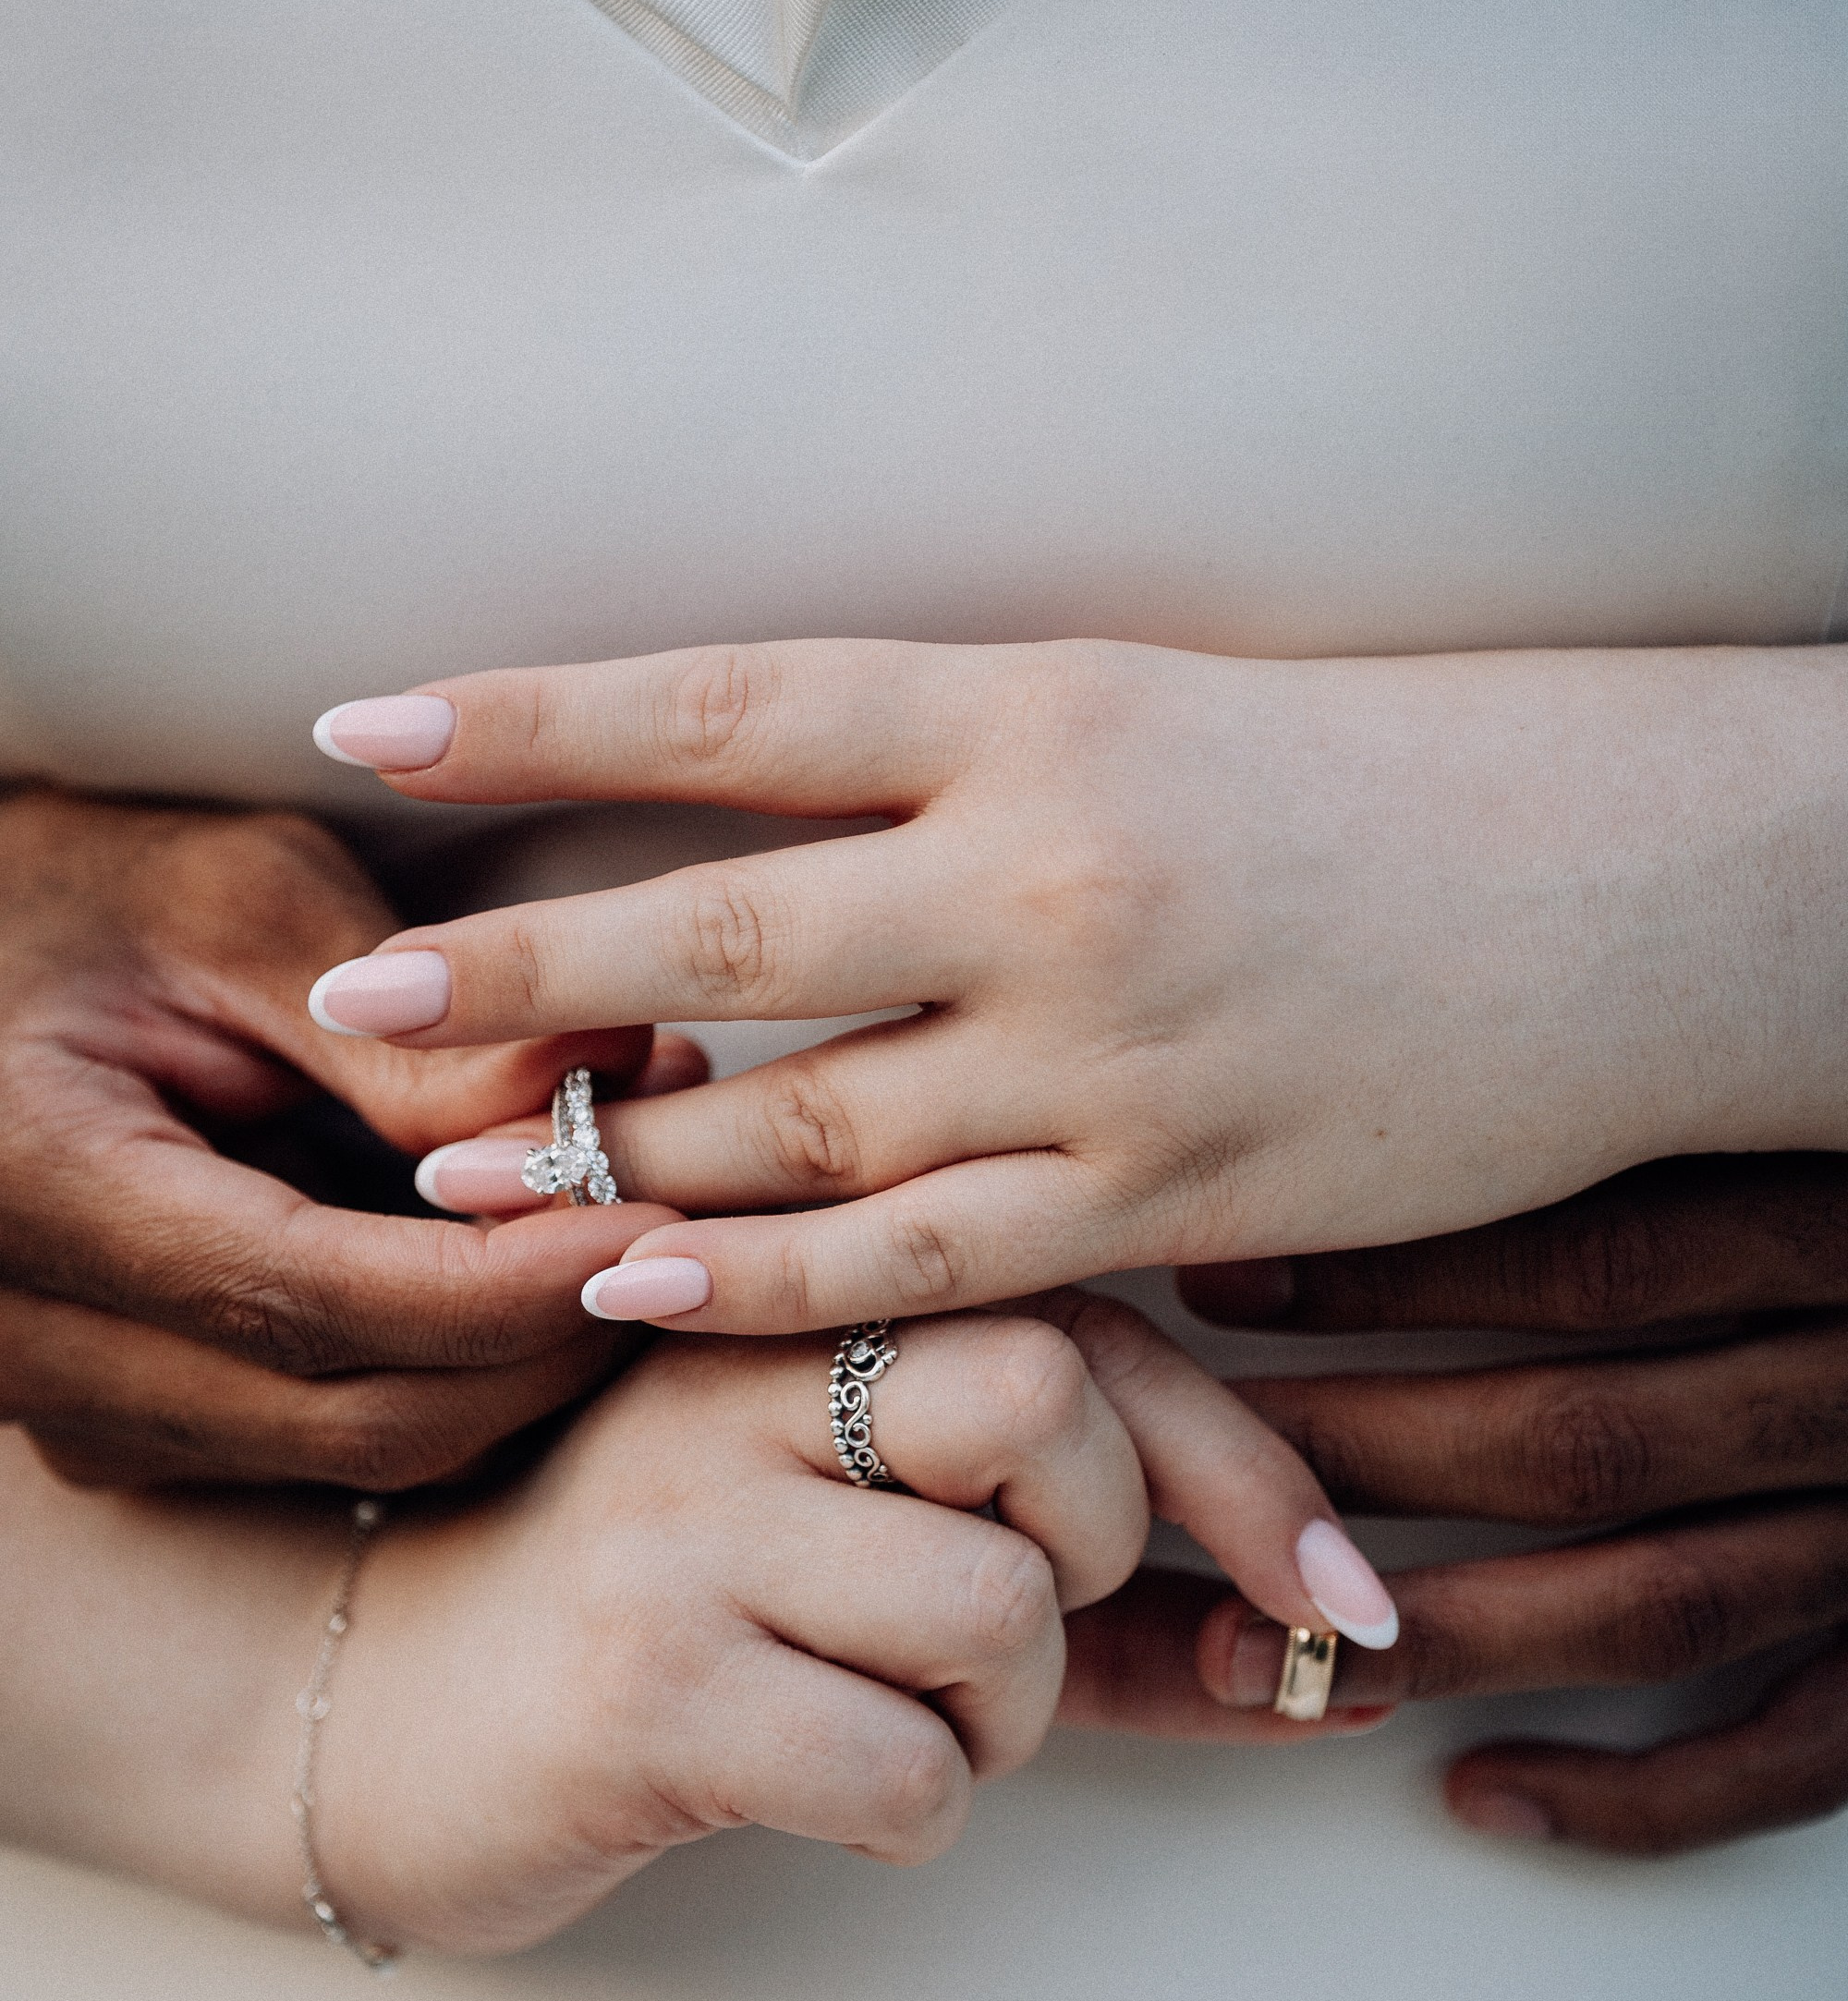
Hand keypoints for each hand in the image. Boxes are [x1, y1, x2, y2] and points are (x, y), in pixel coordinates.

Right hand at [0, 789, 695, 1487]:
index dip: (512, 1283)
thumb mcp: (234, 899)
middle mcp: (29, 1343)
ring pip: (366, 1447)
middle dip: (553, 1334)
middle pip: (364, 1415)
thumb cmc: (70, 888)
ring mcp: (75, 1410)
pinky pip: (332, 1434)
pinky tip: (535, 1252)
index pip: (316, 1301)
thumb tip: (615, 1088)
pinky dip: (458, 1363)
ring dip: (524, 1354)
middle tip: (686, 1209)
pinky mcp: (127, 1426)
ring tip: (630, 1200)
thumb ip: (411, 1023)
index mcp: (29, 1188)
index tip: (659, 1214)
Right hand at [0, 1299, 1389, 1955]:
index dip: (1243, 1468)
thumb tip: (1332, 1661)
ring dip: (1000, 1718)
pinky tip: (816, 1788)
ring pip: (999, 1613)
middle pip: (1043, 1402)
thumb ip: (1082, 1578)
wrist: (383, 1712)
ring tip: (891, 1717)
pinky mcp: (642, 1685)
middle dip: (1094, 1556)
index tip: (1342, 1599)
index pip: (1078, 1323)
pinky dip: (914, 1813)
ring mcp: (677, 1519)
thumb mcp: (867, 1550)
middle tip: (1008, 1626)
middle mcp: (723, 1364)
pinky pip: (907, 1772)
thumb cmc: (675, 1621)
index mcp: (789, 1292)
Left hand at [305, 637, 1847, 1330]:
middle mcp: (1053, 874)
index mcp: (1043, 706)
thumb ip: (959, 772)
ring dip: (610, 1160)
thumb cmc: (1385, 784)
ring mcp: (1109, 1051)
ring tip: (451, 1178)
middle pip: (725, 938)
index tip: (363, 725)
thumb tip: (758, 830)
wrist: (1629, 891)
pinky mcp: (1170, 1197)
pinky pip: (925, 1263)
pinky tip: (633, 1294)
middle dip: (518, 975)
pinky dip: (764, 1286)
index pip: (731, 706)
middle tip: (357, 1001)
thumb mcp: (1157, 713)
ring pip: (802, 1127)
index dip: (532, 718)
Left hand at [1180, 1154, 1847, 1855]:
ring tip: (1252, 1650)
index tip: (1220, 1273)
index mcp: (1847, 1223)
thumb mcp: (1807, 1100)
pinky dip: (1632, 1799)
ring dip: (1445, 1634)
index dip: (1393, 1271)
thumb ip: (1664, 1089)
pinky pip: (1787, 1756)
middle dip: (1364, 1460)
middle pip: (1587, 1430)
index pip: (1596, 1250)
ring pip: (1655, 1599)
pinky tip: (1477, 1796)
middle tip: (1183, 1469)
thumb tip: (1413, 1050)